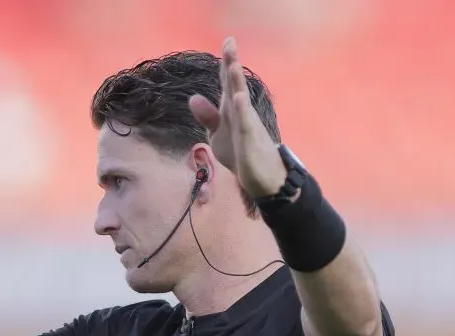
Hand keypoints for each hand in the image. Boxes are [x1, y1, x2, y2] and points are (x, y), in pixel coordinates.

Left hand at [188, 37, 287, 197]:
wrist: (261, 177)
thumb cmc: (240, 152)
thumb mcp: (218, 133)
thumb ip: (207, 115)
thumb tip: (193, 97)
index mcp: (231, 109)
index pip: (228, 82)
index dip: (226, 63)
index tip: (227, 40)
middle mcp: (240, 112)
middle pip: (235, 85)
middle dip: (232, 64)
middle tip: (230, 41)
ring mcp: (246, 125)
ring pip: (241, 100)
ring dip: (237, 82)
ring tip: (234, 63)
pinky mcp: (249, 140)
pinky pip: (246, 123)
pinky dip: (242, 110)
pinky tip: (237, 97)